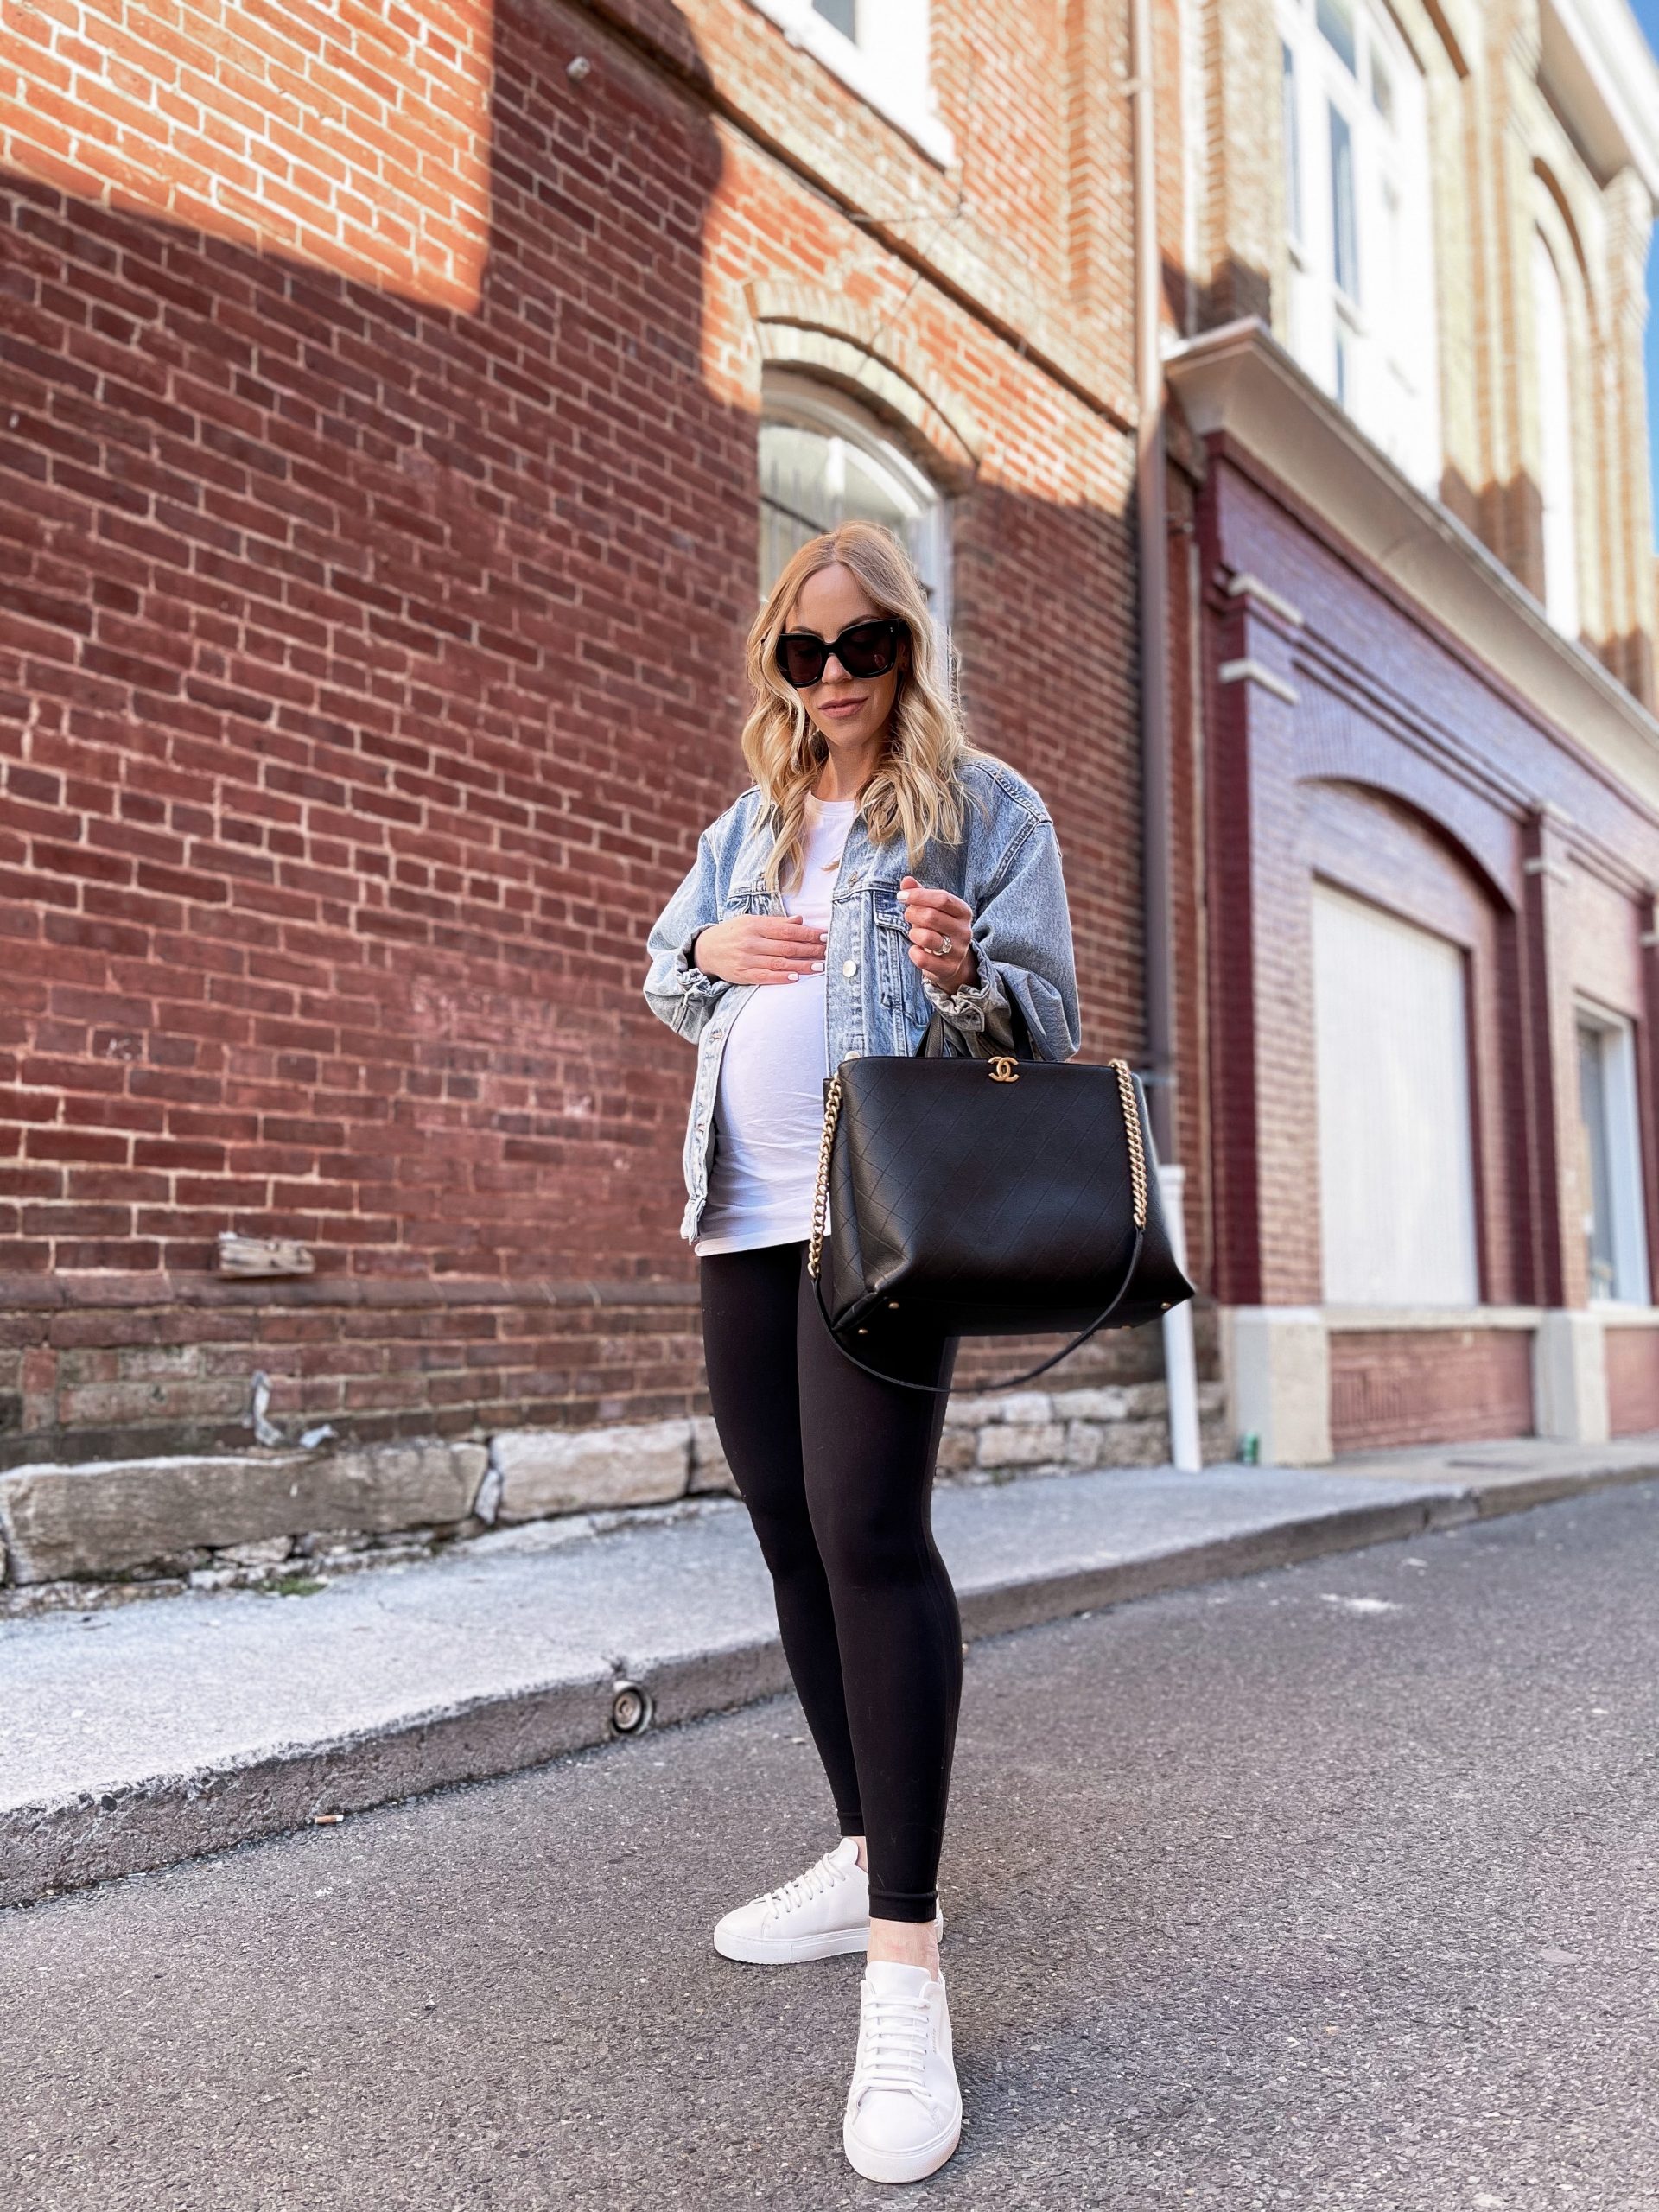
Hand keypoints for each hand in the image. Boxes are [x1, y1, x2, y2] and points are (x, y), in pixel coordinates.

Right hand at [693, 913, 826, 983]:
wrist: (705, 949)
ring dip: (802, 966)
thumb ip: (776, 923)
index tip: (825, 936)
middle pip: (787, 946)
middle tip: (829, 952)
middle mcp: (751, 941)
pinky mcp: (742, 974)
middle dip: (810, 950)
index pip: (787, 929)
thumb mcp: (751, 921)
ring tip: (820, 967)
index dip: (808, 933)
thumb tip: (800, 920)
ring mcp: (746, 958)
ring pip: (779, 963)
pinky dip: (781, 978)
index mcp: (755, 925)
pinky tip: (796, 978)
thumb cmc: (733, 934)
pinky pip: (765, 977)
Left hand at [898, 877, 976, 992]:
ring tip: (914, 933)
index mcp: (963, 912)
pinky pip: (923, 960)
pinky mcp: (948, 968)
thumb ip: (920, 894)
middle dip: (912, 914)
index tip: (901, 896)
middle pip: (932, 916)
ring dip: (913, 933)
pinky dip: (913, 953)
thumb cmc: (939, 929)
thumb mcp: (933, 909)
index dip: (919, 895)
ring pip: (928, 938)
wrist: (952, 962)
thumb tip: (906, 880)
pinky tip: (915, 950)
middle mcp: (964, 931)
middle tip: (907, 915)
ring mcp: (958, 951)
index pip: (942, 898)